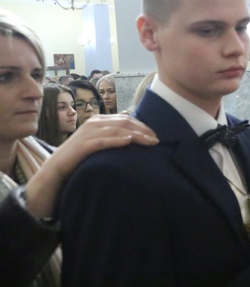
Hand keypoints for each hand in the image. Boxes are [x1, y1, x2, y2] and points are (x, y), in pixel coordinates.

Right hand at [25, 114, 157, 218]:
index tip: (155, 135)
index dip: (142, 125)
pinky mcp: (83, 145)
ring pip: (117, 130)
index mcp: (99, 120)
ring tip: (149, 142)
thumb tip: (132, 132)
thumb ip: (113, 134)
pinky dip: (116, 140)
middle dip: (143, 130)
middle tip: (156, 140)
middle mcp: (94, 123)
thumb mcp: (99, 141)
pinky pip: (102, 141)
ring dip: (135, 135)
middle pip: (124, 122)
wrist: (57, 167)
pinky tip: (128, 142)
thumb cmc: (82, 155)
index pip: (126, 118)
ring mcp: (88, 133)